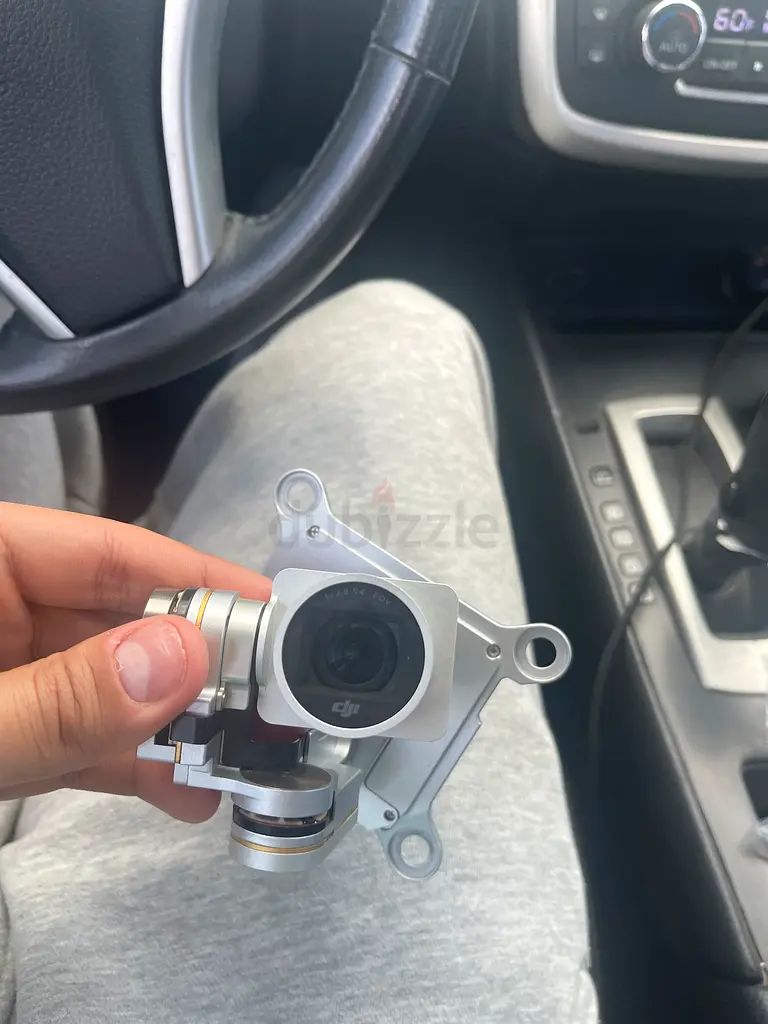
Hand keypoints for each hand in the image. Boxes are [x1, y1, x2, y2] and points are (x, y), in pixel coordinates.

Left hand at [0, 503, 270, 821]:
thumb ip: (64, 697)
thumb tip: (179, 658)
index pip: (107, 553)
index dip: (195, 580)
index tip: (269, 613)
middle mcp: (3, 610)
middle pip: (122, 622)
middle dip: (197, 667)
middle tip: (267, 702)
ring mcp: (9, 672)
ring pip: (112, 687)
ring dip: (175, 727)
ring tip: (241, 758)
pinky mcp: (11, 730)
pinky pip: (81, 737)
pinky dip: (130, 764)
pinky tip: (184, 790)